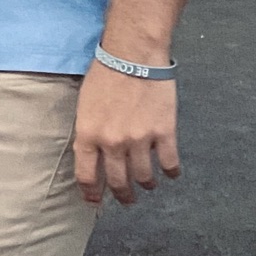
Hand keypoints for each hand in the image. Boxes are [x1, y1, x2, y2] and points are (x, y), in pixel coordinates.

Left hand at [72, 65, 180, 206]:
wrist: (133, 54)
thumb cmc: (105, 74)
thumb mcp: (84, 106)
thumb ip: (88, 133)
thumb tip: (92, 156)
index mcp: (89, 135)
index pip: (87, 176)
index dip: (92, 194)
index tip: (96, 201)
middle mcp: (113, 143)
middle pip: (118, 182)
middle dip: (122, 195)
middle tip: (126, 198)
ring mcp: (139, 140)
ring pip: (144, 177)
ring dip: (146, 185)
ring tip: (147, 185)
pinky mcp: (164, 132)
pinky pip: (169, 163)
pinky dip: (170, 172)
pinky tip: (170, 173)